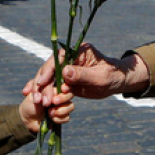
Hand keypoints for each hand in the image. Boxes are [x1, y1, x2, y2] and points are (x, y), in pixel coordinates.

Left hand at [19, 79, 73, 133]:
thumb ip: (45, 89)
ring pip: (71, 106)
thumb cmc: (30, 103)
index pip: (64, 84)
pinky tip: (51, 119)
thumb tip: (56, 91)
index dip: (65, 87)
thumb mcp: (34, 93)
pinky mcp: (62, 117)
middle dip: (63, 98)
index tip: (62, 89)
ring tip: (49, 112)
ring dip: (60, 110)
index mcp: (54, 87)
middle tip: (53, 102)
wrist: (27, 118)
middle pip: (70, 94)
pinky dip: (58, 119)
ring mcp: (63, 107)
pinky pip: (67, 117)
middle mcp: (61, 96)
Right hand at [25, 43, 149, 103]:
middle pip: (50, 69)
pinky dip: (46, 93)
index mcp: (77, 51)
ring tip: (41, 103)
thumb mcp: (99, 77)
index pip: (58, 58)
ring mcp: (66, 69)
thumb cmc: (112, 76)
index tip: (42, 82)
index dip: (48, 70)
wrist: (117, 82)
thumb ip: (82, 75)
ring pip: (49, 79)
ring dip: (44, 91)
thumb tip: (64, 72)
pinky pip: (53, 86)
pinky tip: (37, 100)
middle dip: (44, 84)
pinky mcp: (66, 80)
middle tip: (41, 99)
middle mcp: (69, 58)